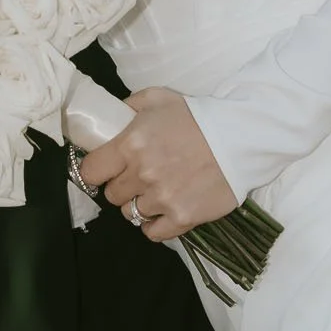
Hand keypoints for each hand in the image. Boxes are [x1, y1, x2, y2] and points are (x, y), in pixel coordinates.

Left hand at [78, 87, 237, 241]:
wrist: (240, 136)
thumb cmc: (198, 115)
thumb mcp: (159, 98)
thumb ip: (130, 106)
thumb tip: (112, 116)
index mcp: (130, 144)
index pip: (91, 170)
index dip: (96, 170)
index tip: (105, 168)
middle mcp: (142, 174)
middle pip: (112, 195)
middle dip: (121, 186)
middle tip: (138, 177)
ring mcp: (162, 198)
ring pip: (130, 214)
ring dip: (139, 204)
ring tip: (155, 193)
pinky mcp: (182, 217)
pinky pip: (153, 232)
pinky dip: (155, 225)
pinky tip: (163, 212)